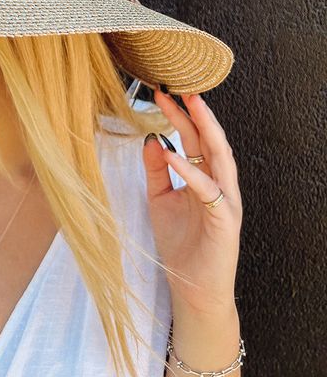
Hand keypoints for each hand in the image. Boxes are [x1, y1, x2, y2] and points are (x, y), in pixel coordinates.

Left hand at [142, 89, 243, 315]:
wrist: (191, 289)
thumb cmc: (180, 244)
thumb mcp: (159, 199)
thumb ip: (156, 170)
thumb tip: (150, 139)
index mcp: (206, 178)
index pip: (196, 139)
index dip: (180, 116)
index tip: (161, 93)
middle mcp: (220, 185)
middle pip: (210, 141)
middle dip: (196, 113)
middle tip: (179, 87)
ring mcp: (225, 201)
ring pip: (221, 157)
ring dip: (205, 130)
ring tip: (190, 106)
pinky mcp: (224, 220)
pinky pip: (207, 189)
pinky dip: (189, 170)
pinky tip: (172, 154)